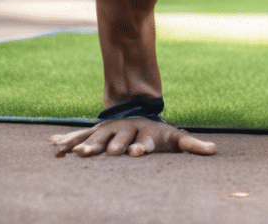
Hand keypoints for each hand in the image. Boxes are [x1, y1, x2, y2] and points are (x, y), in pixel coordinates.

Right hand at [49, 118, 216, 157]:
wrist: (138, 112)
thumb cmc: (158, 134)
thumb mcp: (177, 139)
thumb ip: (193, 145)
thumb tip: (215, 150)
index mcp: (144, 134)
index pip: (144, 142)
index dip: (142, 148)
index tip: (138, 154)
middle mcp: (124, 132)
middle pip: (118, 140)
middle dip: (113, 147)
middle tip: (108, 153)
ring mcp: (107, 132)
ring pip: (96, 138)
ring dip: (87, 145)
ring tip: (78, 153)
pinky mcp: (93, 134)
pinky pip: (78, 136)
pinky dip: (65, 141)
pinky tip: (52, 146)